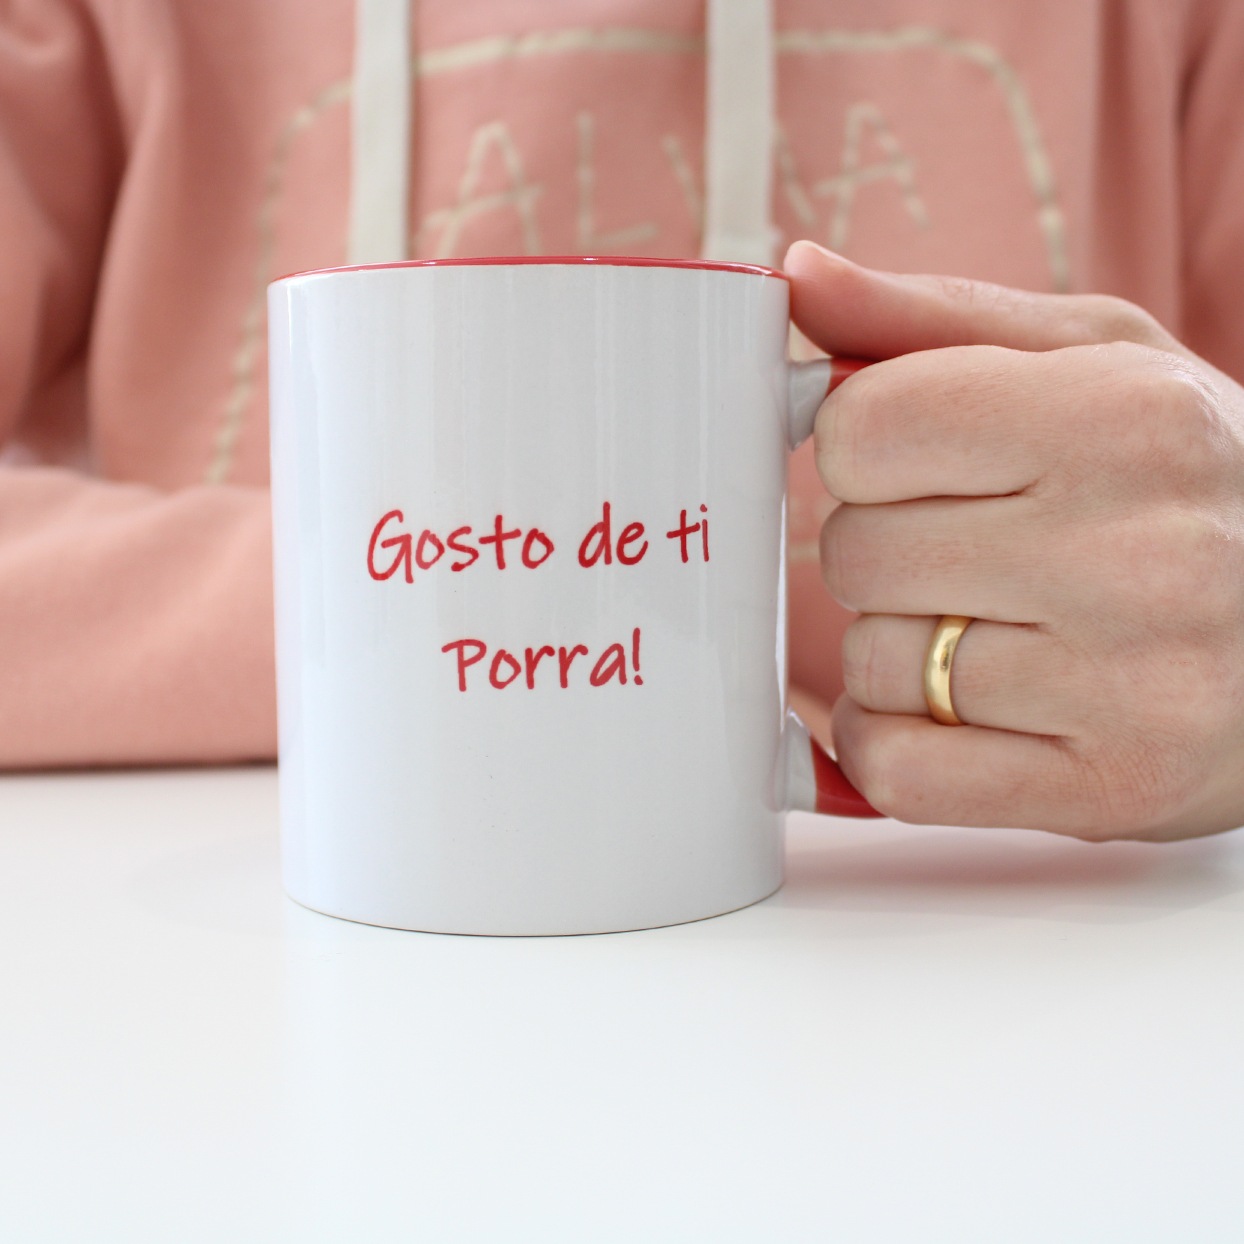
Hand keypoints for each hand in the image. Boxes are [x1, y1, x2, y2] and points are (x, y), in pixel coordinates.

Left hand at [784, 241, 1243, 839]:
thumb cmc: (1196, 481)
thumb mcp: (1098, 360)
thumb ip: (933, 320)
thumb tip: (798, 275)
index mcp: (1126, 419)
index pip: (861, 429)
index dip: (861, 448)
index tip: (910, 462)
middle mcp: (1139, 553)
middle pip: (854, 552)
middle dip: (879, 549)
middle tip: (963, 550)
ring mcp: (1132, 687)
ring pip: (873, 665)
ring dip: (897, 649)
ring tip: (992, 630)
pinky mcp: (1110, 790)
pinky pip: (898, 773)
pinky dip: (894, 741)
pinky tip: (956, 710)